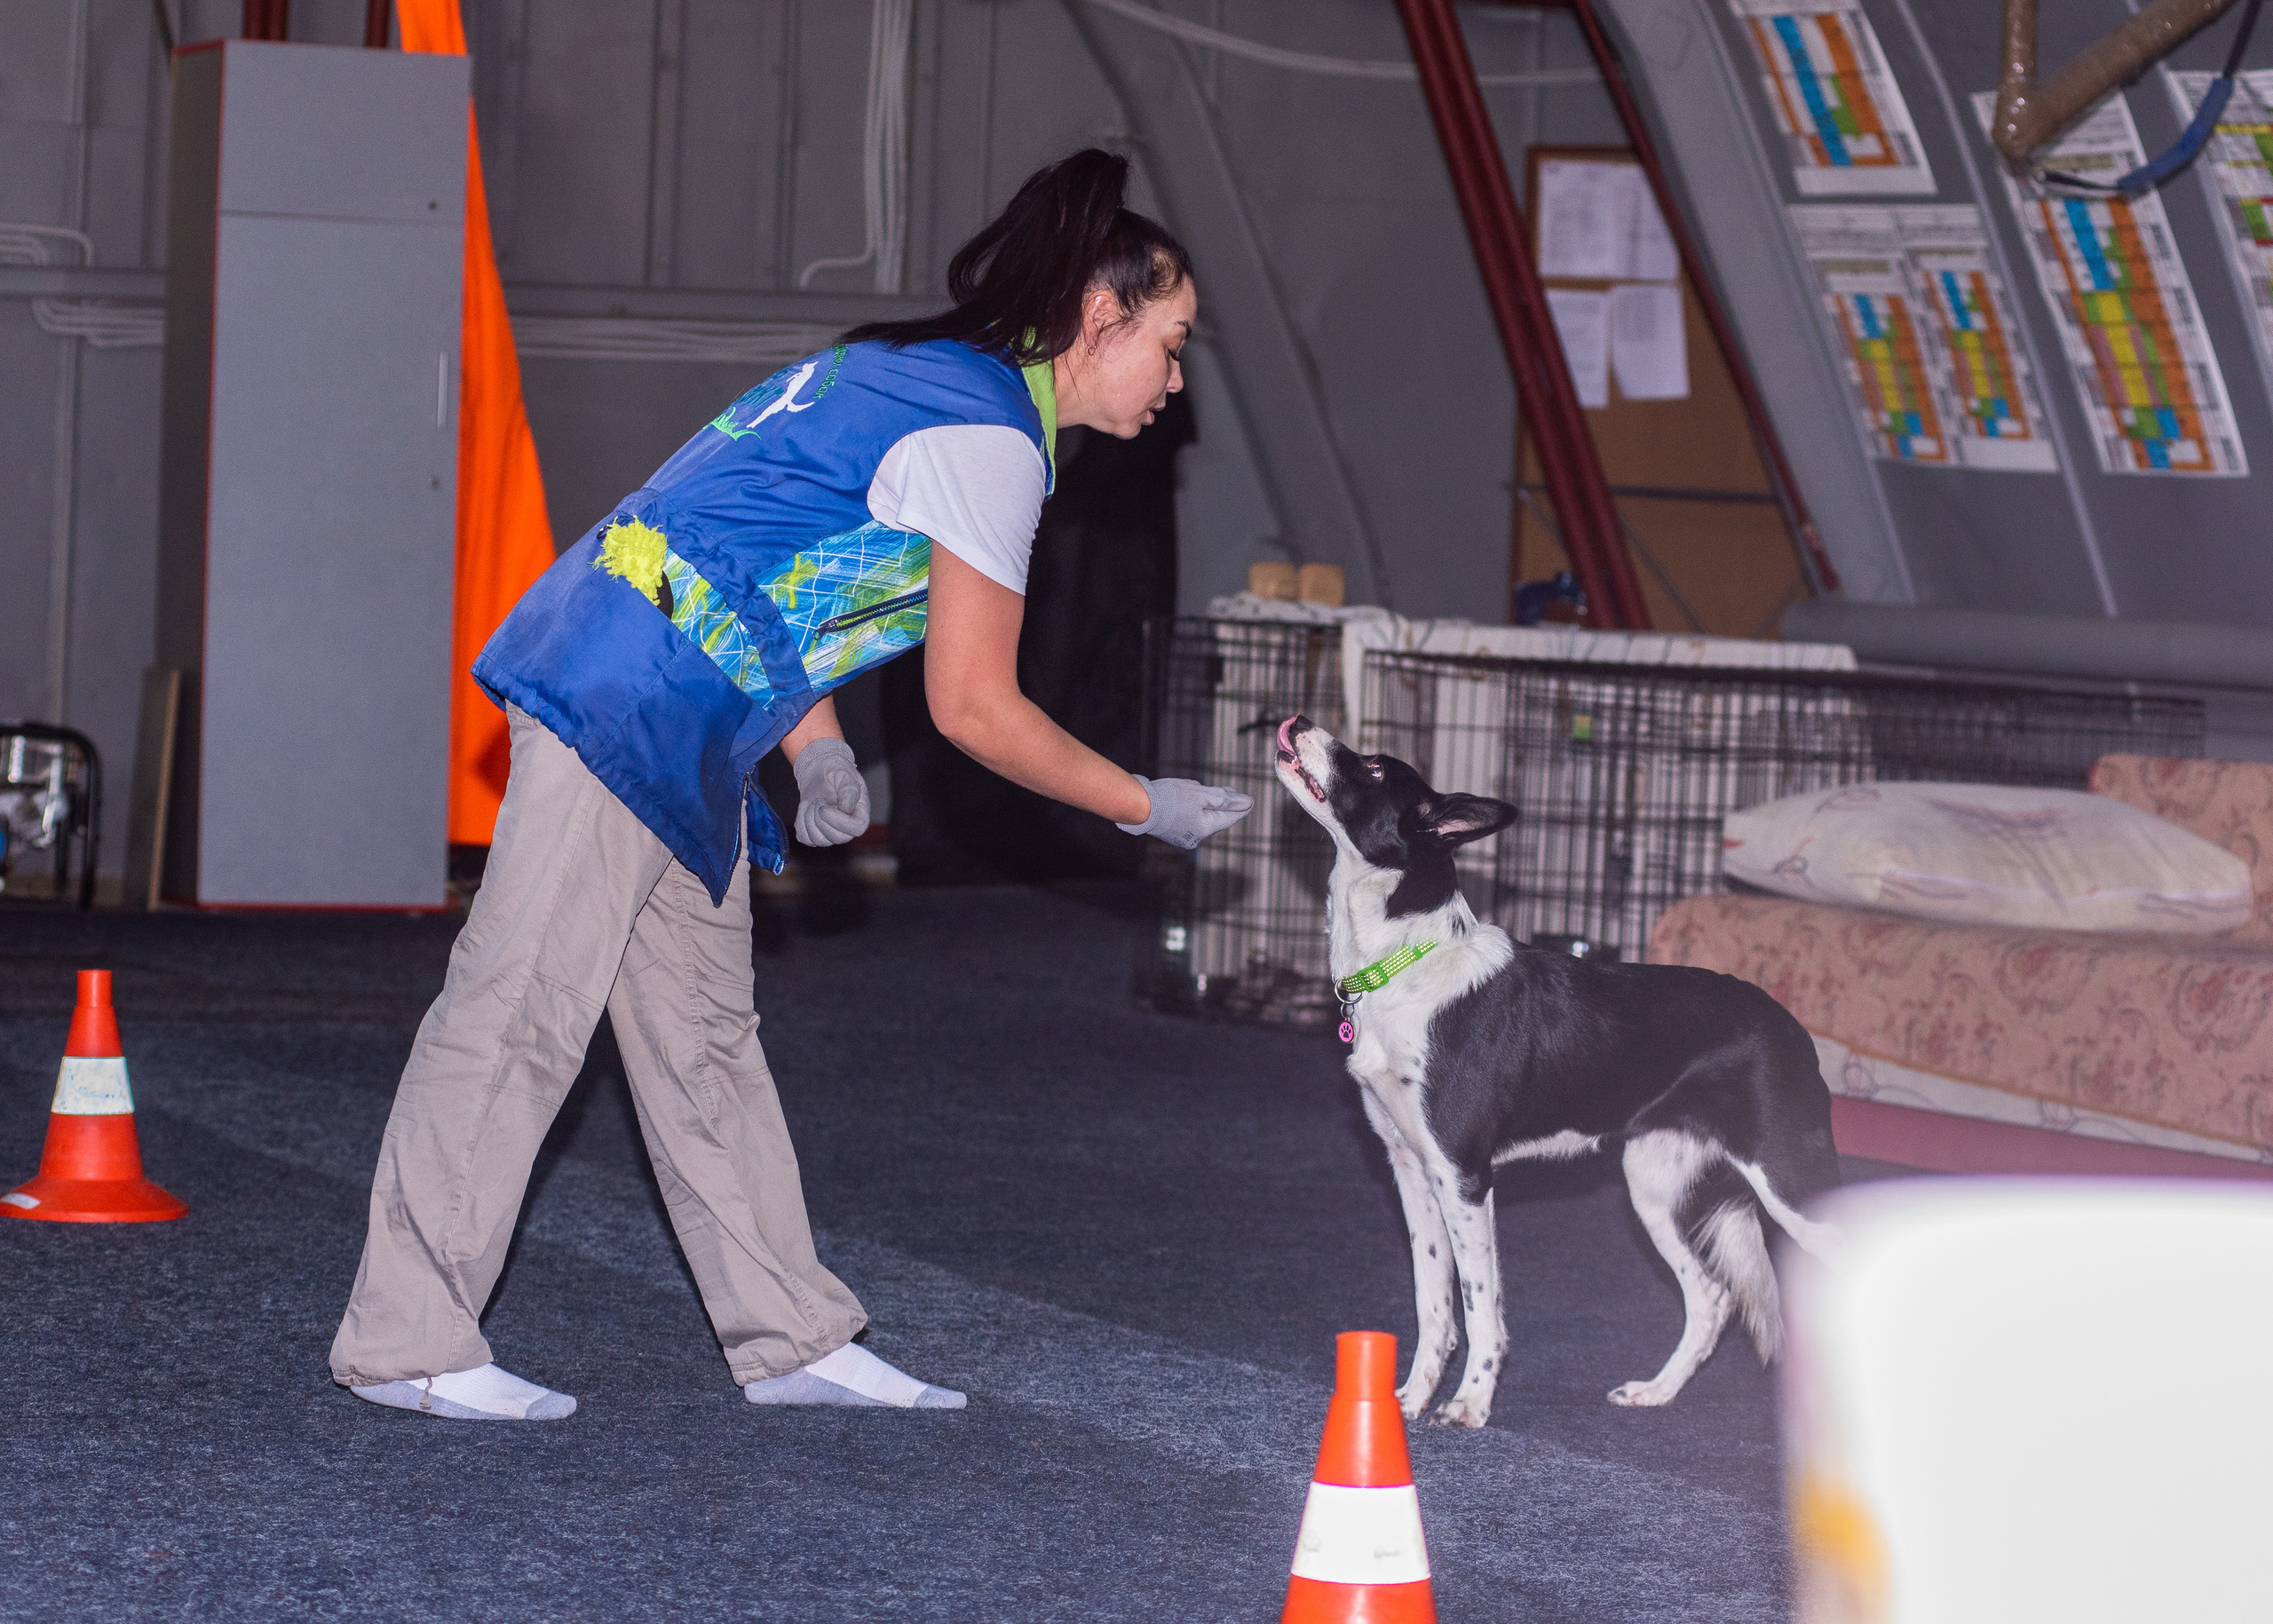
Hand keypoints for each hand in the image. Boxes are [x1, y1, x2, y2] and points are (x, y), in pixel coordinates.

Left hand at [792, 737, 869, 846]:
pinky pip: (805, 838)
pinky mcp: (814, 835)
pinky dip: (800, 823)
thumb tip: (846, 810)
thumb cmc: (836, 772)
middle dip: (820, 818)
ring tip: (812, 802)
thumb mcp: (846, 775)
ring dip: (809, 819)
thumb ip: (849, 791)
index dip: (838, 821)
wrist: (820, 773)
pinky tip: (805, 808)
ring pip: (818, 840)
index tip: (823, 807)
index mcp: (861, 815)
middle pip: (836, 838)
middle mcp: (848, 830)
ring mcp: (831, 835)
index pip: (856, 829)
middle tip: (819, 799)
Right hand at [1114, 775, 1252, 849]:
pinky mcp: (1172, 832)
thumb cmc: (1170, 798)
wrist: (1139, 806)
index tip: (1249, 800)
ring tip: (1210, 792)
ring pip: (1202, 818)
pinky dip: (1194, 809)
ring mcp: (1183, 836)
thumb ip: (1225, 799)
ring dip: (1207, 805)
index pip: (1230, 817)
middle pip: (1216, 818)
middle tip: (1231, 791)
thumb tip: (1247, 803)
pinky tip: (1190, 799)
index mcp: (1206, 827)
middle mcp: (1196, 837)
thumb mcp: (1201, 794)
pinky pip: (1190, 820)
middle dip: (1224, 805)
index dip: (1241, 807)